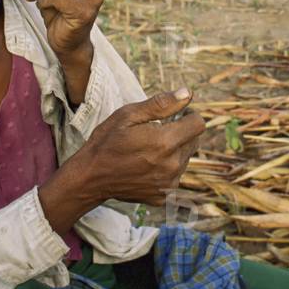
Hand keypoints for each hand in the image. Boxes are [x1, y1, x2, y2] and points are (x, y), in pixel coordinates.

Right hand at [38, 89, 205, 233]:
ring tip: (148, 150)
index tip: (175, 116)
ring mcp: (168, 183)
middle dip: (181, 133)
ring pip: (185, 159)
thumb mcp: (129, 115)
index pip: (198, 124)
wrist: (90, 177)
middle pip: (194, 142)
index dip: (188, 116)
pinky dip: (166, 169)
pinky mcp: (163, 195)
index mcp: (165, 142)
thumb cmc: (107, 141)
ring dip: (174, 152)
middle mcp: (172, 165)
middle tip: (156, 133)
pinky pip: (175, 176)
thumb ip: (161, 104)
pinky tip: (145, 166)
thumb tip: (187, 93)